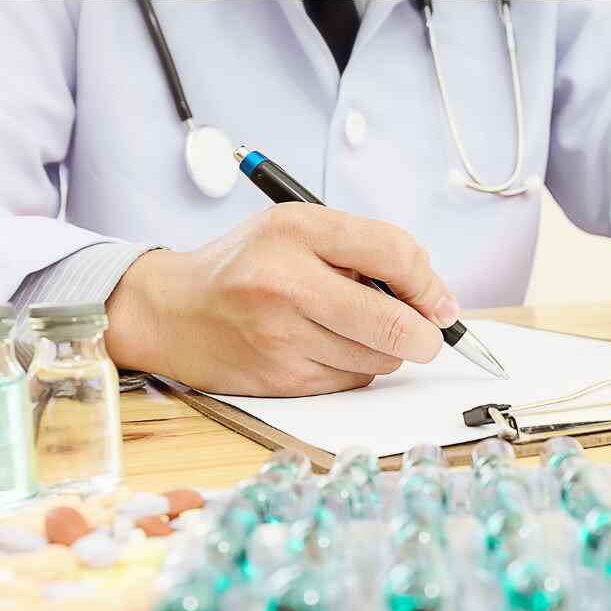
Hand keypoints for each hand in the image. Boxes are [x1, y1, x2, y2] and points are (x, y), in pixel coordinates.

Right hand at [104, 203, 458, 395]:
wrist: (171, 312)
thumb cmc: (244, 267)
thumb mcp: (296, 229)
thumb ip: (363, 249)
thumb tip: (433, 296)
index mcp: (296, 229)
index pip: (394, 254)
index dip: (430, 284)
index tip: (440, 303)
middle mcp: (286, 282)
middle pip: (394, 323)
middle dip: (424, 335)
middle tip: (427, 335)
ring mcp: (281, 336)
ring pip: (377, 359)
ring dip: (384, 351)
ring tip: (354, 331)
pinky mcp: (279, 379)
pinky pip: (349, 381)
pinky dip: (353, 370)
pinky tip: (327, 350)